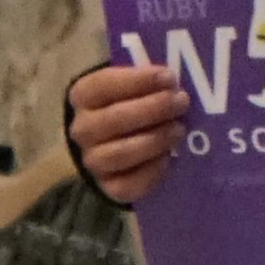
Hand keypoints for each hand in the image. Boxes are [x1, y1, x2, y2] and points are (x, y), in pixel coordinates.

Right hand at [66, 60, 192, 204]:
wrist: (113, 143)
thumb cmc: (129, 104)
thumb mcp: (131, 85)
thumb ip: (147, 80)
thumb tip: (175, 79)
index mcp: (84, 96)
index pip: (103, 85)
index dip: (138, 81)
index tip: (169, 77)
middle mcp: (83, 129)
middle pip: (114, 120)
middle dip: (154, 109)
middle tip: (181, 102)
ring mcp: (93, 160)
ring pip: (120, 153)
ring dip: (155, 140)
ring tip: (179, 129)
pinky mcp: (108, 187)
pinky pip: (128, 184)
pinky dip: (152, 172)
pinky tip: (168, 158)